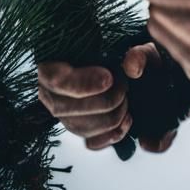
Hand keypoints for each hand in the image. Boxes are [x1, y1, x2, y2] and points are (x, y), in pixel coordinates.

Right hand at [37, 43, 180, 152]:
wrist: (132, 70)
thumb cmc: (129, 56)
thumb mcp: (136, 46)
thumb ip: (137, 53)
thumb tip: (133, 68)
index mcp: (55, 65)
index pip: (56, 80)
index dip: (83, 84)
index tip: (109, 78)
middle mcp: (52, 93)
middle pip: (70, 108)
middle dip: (106, 98)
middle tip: (124, 85)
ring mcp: (64, 116)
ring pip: (81, 128)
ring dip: (112, 115)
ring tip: (126, 98)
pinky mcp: (80, 131)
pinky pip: (92, 143)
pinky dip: (113, 133)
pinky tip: (127, 119)